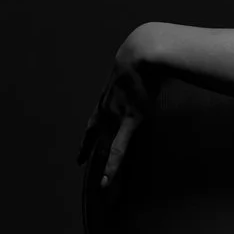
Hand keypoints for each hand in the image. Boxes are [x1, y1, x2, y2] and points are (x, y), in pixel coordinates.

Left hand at [77, 23, 168, 188]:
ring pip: (104, 144)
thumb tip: (154, 64)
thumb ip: (142, 69)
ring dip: (99, 163)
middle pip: (95, 132)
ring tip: (97, 181)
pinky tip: (106, 181)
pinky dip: (112, 166)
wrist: (144, 52)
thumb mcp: (137, 62)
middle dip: (87, 147)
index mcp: (110, 94)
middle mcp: (108, 107)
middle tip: (79, 160)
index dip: (90, 130)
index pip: (97, 117)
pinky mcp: (130, 121)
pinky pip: (119, 149)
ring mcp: (117, 115)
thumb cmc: (146, 52)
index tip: (87, 139)